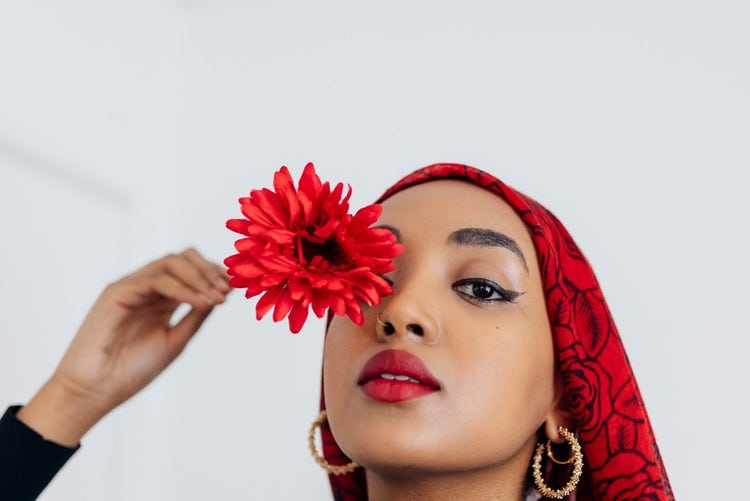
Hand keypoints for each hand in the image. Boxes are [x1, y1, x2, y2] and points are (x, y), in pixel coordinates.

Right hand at [17, 248, 229, 445]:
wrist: (96, 391)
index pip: (191, 272)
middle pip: (183, 259)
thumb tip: (220, 295)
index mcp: (161, 300)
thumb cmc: (132, 371)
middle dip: (209, 270)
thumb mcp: (176, 340)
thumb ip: (196, 316)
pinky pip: (156, 280)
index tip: (233, 287)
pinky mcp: (117, 291)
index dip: (214, 274)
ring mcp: (131, 287)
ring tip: (218, 297)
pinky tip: (201, 302)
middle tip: (227, 289)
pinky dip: (183, 289)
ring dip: (200, 277)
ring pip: (171, 263)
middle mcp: (147, 288)